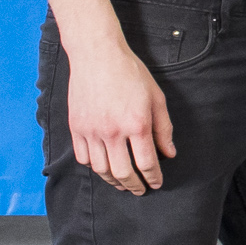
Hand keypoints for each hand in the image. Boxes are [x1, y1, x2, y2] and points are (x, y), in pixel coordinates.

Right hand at [65, 36, 176, 194]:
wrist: (97, 54)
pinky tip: (102, 166)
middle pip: (123, 173)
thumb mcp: (156, 98)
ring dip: (113, 181)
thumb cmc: (130, 72)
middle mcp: (113, 131)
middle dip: (134, 186)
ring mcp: (91, 130)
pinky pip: (83, 157)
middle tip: (139, 190)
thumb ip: (163, 128)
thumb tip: (169, 153)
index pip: (147, 163)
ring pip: (101, 169)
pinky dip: (94, 167)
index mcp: (136, 124)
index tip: (156, 183)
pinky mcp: (76, 126)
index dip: (153, 178)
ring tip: (121, 183)